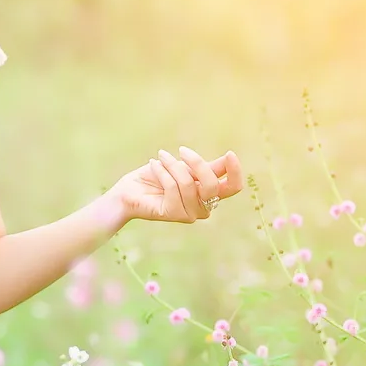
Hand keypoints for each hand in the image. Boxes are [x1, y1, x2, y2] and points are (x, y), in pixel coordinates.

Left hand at [111, 146, 242, 222]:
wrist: (129, 189)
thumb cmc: (158, 176)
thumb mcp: (185, 166)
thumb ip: (207, 166)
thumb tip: (230, 157)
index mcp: (210, 193)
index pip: (233, 188)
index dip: (235, 172)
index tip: (230, 153)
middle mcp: (203, 207)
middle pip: (212, 185)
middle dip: (196, 163)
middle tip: (181, 150)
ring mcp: (189, 213)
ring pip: (188, 184)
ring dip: (173, 166)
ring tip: (160, 157)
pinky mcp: (172, 214)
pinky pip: (172, 188)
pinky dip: (162, 172)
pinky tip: (153, 164)